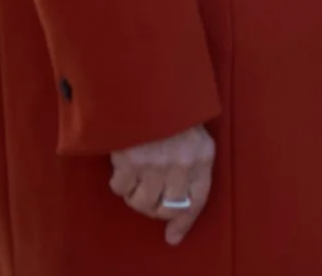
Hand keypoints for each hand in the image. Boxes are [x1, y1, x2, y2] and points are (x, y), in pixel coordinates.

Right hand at [109, 123, 214, 244]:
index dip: (184, 221)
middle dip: (156, 209)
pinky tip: (123, 169)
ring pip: (142, 203)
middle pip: (167, 208)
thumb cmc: (174, 112)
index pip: (197, 200)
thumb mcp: (196, 136)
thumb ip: (193, 166)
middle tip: (150, 197)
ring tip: (136, 181)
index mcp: (202, 156)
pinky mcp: (129, 161)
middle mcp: (181, 164)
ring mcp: (155, 164)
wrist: (148, 85)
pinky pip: (120, 189)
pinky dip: (119, 184)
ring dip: (136, 197)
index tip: (173, 236)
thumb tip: (180, 206)